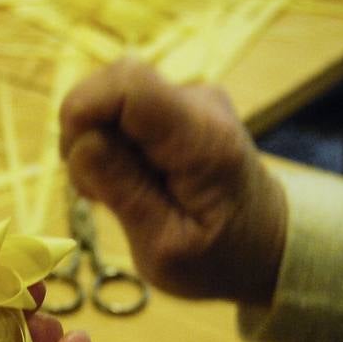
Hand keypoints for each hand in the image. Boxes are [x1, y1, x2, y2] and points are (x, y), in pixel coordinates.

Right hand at [60, 58, 287, 306]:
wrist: (268, 244)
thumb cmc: (220, 257)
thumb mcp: (165, 248)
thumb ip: (125, 192)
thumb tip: (82, 142)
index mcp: (201, 140)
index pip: (128, 85)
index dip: (83, 110)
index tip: (74, 161)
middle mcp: (198, 103)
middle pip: (113, 84)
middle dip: (84, 134)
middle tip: (96, 192)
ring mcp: (190, 99)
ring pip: (112, 98)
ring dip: (95, 145)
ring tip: (115, 195)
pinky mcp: (178, 106)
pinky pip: (123, 110)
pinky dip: (110, 145)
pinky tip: (127, 182)